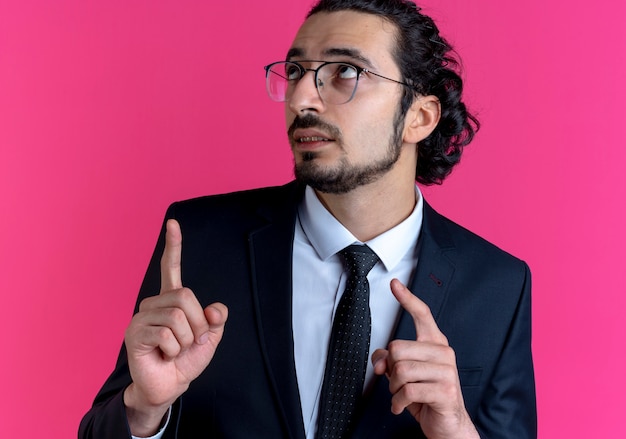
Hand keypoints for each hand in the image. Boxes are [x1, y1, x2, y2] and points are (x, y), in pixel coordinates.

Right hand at [123, 219, 227, 435]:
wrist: (169, 387)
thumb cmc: (186, 360)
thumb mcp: (209, 337)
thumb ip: (215, 319)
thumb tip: (215, 309)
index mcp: (171, 301)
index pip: (171, 268)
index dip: (174, 246)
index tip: (174, 223)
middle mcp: (153, 303)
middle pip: (185, 296)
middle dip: (198, 323)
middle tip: (189, 341)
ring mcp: (141, 317)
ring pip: (178, 316)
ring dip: (186, 339)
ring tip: (175, 350)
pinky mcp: (135, 334)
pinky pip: (167, 334)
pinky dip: (174, 350)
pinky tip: (164, 355)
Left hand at [371, 279, 478, 438]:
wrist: (447, 425)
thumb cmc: (425, 396)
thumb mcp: (403, 375)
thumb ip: (389, 361)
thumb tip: (381, 361)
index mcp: (434, 344)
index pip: (422, 314)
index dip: (407, 299)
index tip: (394, 284)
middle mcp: (443, 353)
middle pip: (397, 348)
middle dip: (391, 370)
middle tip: (399, 383)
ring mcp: (447, 372)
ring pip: (401, 370)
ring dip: (394, 389)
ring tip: (402, 395)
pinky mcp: (445, 391)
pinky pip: (407, 391)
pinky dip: (398, 403)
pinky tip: (401, 407)